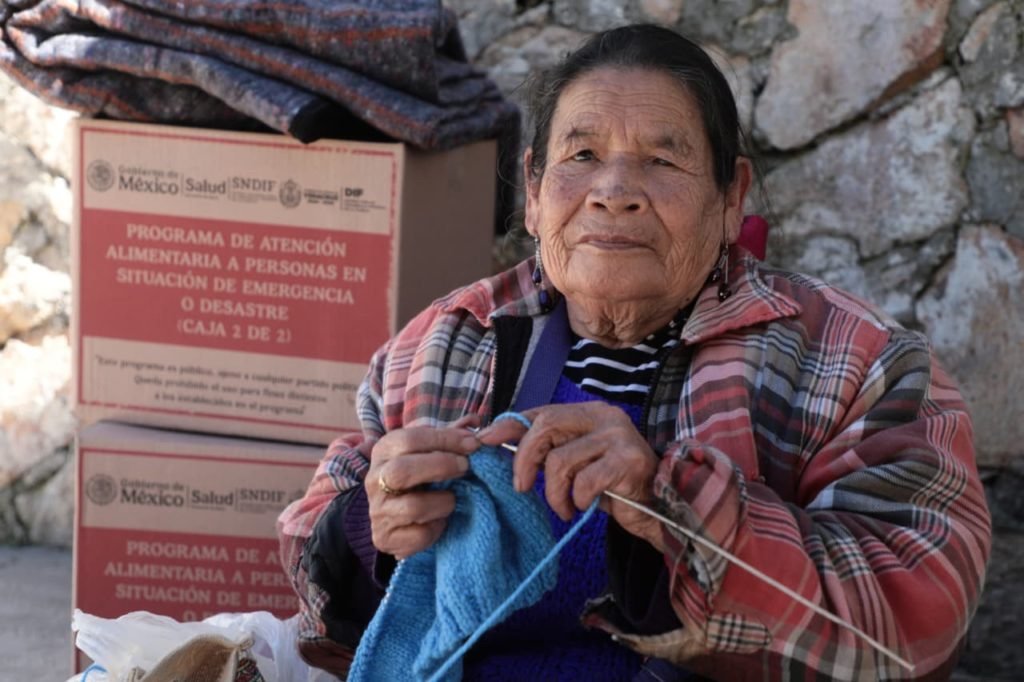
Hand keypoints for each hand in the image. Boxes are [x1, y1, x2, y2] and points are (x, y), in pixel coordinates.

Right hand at [367, 416, 479, 558]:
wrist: (397, 518)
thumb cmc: (419, 477)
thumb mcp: (431, 452)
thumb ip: (452, 435)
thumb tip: (475, 421)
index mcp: (384, 451)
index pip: (409, 439)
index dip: (444, 439)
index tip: (472, 443)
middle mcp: (374, 479)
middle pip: (402, 470)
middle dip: (440, 466)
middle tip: (465, 467)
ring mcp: (378, 510)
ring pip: (413, 506)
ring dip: (443, 502)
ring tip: (452, 499)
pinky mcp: (385, 538)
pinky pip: (418, 535)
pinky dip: (436, 528)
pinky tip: (439, 521)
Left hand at [476, 404, 665, 551]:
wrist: (657, 508)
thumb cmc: (611, 486)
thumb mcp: (575, 464)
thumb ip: (548, 450)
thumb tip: (499, 442)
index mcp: (589, 412)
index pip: (541, 411)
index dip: (509, 425)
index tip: (484, 440)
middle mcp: (605, 417)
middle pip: (546, 426)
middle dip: (524, 460)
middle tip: (521, 488)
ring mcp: (618, 436)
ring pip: (560, 459)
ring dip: (554, 493)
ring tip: (564, 507)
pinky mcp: (628, 461)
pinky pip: (584, 481)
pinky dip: (577, 500)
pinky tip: (584, 507)